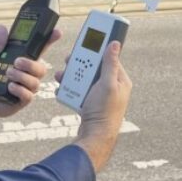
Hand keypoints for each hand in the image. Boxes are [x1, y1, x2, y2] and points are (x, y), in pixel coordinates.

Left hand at [0, 25, 61, 130]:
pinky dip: (19, 89)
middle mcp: (28, 74)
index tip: (56, 32)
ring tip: (7, 73)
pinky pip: (28, 95)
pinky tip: (9, 87)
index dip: (50, 40)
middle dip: (30, 64)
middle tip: (17, 61)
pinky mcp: (22, 100)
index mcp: (23, 60)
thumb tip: (1, 27)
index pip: (40, 49)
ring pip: (35, 81)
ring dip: (21, 76)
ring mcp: (26, 87)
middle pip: (41, 68)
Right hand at [55, 41, 131, 171]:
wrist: (94, 135)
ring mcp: (99, 94)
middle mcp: (111, 86)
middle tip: (69, 61)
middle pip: (92, 68)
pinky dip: (70, 87)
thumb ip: (110, 63)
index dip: (95, 51)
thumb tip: (115, 44)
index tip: (84, 45)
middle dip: (79, 64)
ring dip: (71, 76)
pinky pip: (78, 89)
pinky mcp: (90, 102)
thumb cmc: (104, 112)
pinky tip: (63, 87)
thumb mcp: (107, 84)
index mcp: (120, 80)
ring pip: (83, 78)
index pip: (108, 59)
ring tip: (61, 75)